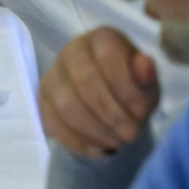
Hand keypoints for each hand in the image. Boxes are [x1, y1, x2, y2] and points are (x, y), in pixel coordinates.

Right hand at [39, 26, 160, 158]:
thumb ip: (146, 76)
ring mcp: (52, 75)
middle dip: (112, 115)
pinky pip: (53, 123)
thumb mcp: (147, 83)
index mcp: (101, 39)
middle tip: (131, 134)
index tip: (142, 112)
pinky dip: (78, 142)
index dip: (126, 88)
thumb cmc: (131, 87)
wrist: (109, 98)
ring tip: (116, 141)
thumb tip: (145, 65)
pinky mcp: (42, 100)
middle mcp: (71, 51)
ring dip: (95, 130)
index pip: (108, 57)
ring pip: (66, 105)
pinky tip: (98, 149)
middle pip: (84, 83)